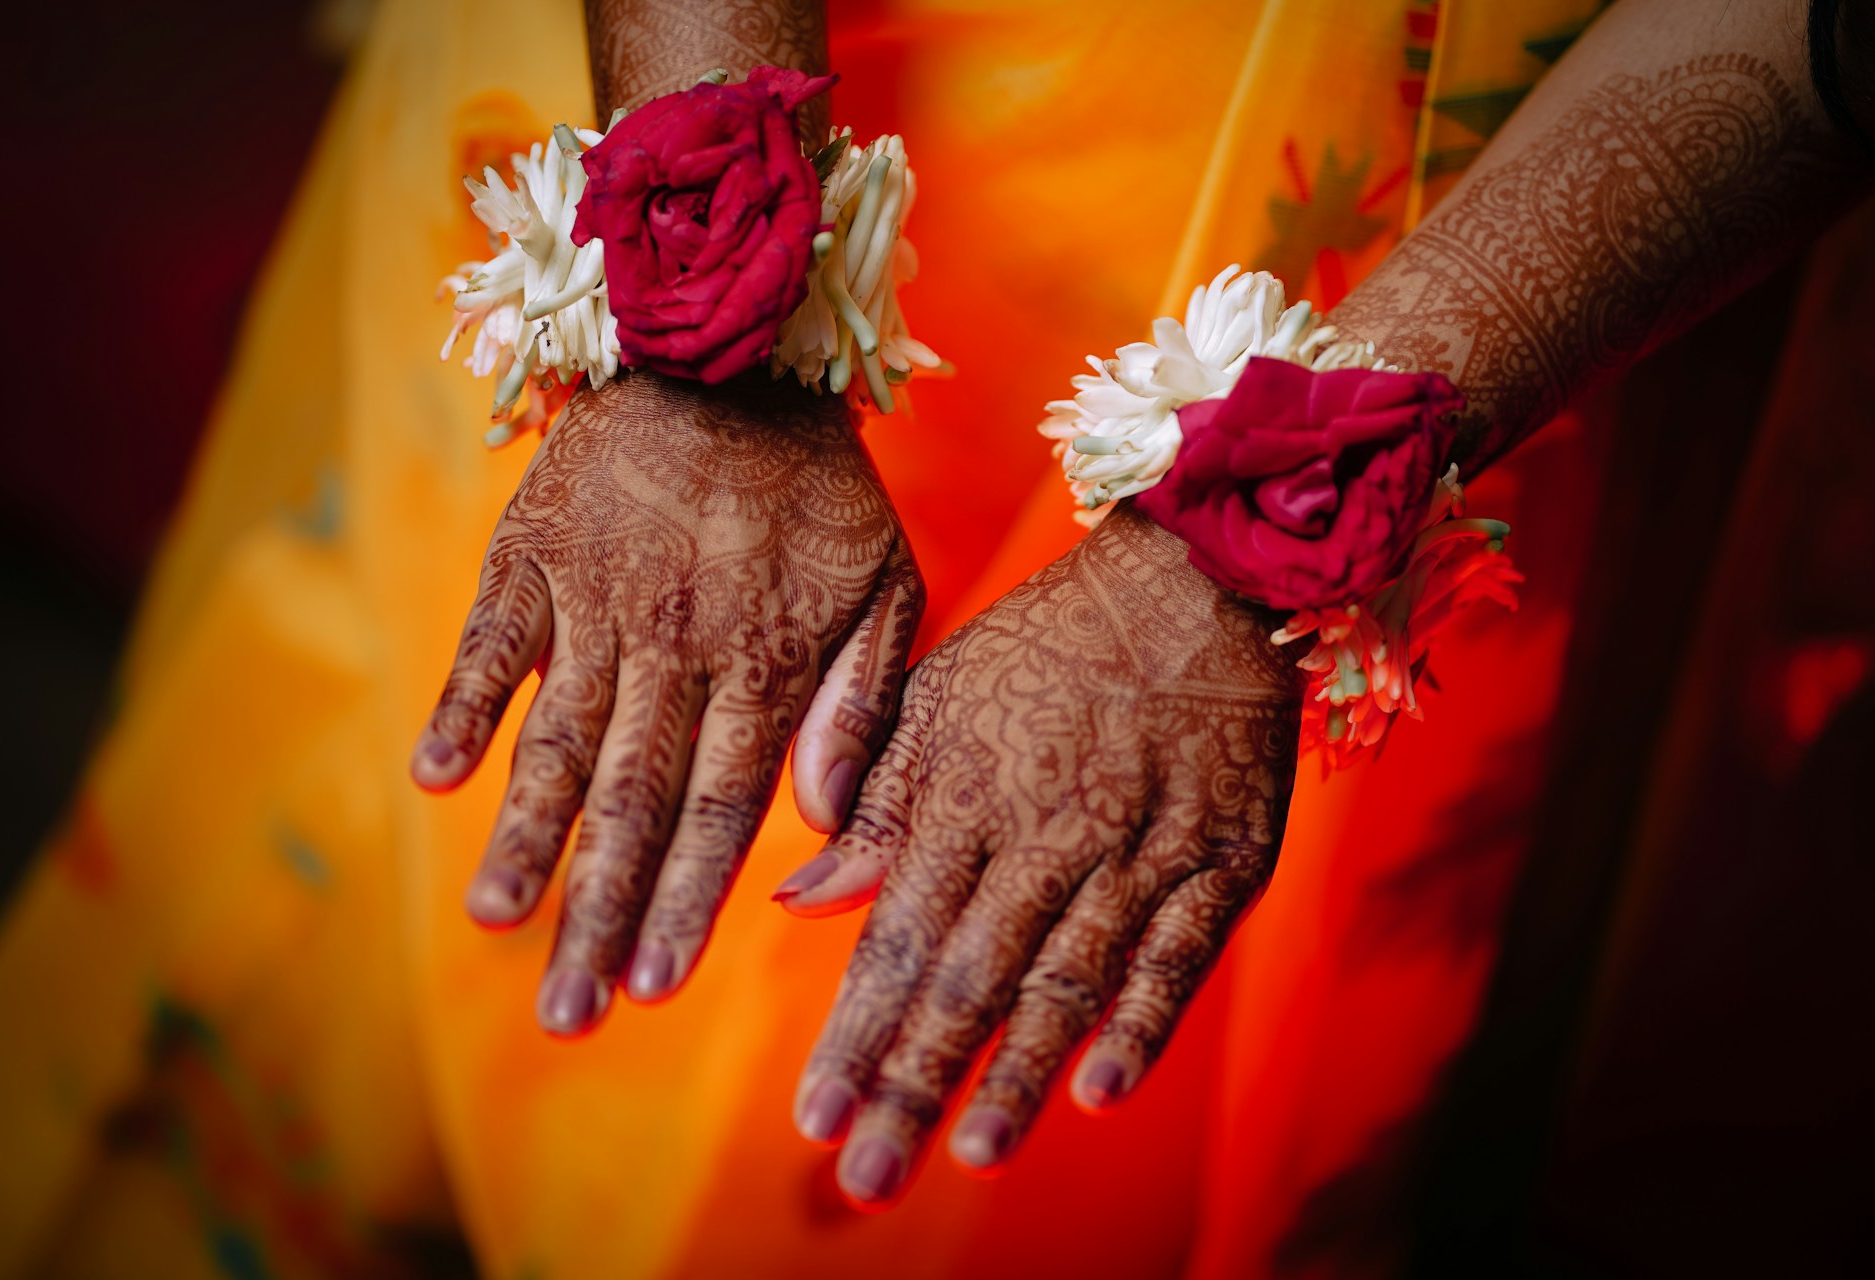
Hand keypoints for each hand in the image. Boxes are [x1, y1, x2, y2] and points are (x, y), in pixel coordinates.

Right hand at [410, 373, 921, 1034]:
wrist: (729, 348)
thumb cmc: (818, 485)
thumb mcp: (886, 585)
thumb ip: (862, 705)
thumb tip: (820, 823)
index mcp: (762, 661)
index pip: (720, 809)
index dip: (686, 901)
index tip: (657, 987)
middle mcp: (674, 645)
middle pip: (632, 802)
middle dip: (599, 913)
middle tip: (567, 1012)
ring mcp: (596, 598)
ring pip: (558, 739)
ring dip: (525, 836)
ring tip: (494, 921)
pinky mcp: (532, 551)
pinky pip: (490, 637)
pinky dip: (462, 703)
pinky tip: (433, 778)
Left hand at [778, 505, 1299, 1204]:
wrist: (1194, 584)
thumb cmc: (1048, 646)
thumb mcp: (937, 699)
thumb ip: (872, 804)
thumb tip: (796, 901)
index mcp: (966, 793)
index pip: (897, 937)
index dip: (856, 1031)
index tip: (814, 1117)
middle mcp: (1046, 831)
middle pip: (971, 976)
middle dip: (914, 1082)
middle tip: (866, 1178)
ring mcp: (1141, 849)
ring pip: (1067, 978)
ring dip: (1018, 1074)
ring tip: (971, 1154)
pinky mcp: (1224, 861)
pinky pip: (1181, 954)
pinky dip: (1142, 1023)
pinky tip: (1102, 1093)